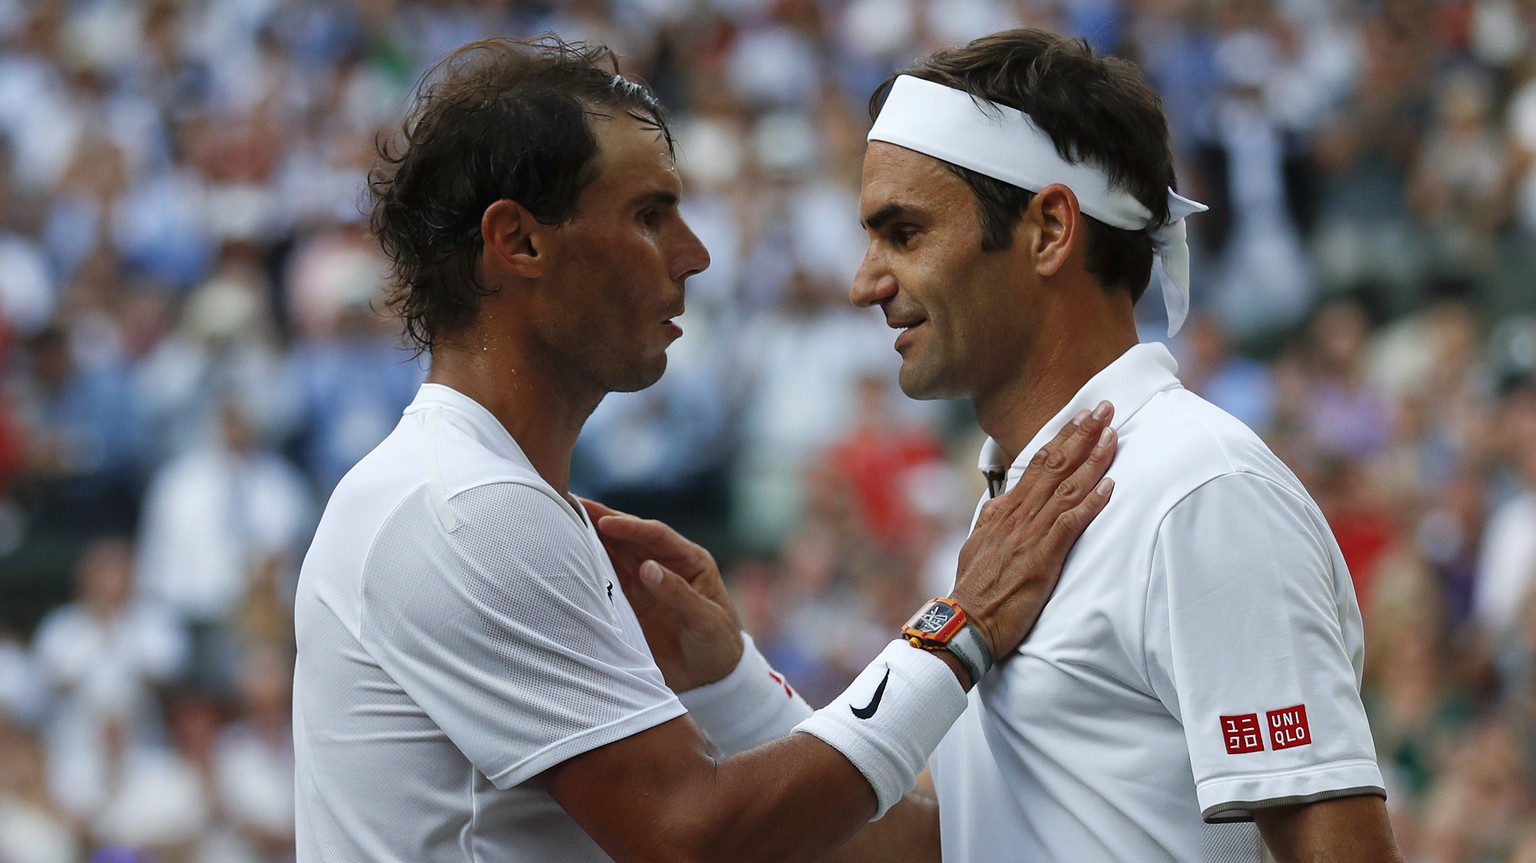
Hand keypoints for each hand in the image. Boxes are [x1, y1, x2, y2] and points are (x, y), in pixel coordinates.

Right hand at [580, 498, 744, 691]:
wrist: (712, 679)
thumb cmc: (718, 644)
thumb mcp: (706, 619)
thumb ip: (678, 593)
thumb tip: (647, 568)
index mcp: (690, 561)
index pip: (656, 535)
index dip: (630, 526)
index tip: (604, 522)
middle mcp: (664, 566)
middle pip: (629, 538)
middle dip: (602, 521)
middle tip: (570, 503)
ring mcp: (644, 585)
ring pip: (614, 555)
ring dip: (590, 541)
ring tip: (561, 523)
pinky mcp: (630, 604)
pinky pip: (607, 581)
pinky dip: (588, 570)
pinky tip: (568, 560)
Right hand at [949, 401, 1117, 661]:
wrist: (965, 621)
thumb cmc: (974, 589)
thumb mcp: (977, 544)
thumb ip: (991, 520)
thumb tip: (1000, 501)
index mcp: (1004, 510)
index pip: (1039, 464)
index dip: (1063, 438)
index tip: (1082, 417)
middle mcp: (1018, 515)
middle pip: (1056, 466)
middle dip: (1082, 434)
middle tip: (1105, 408)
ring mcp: (1030, 534)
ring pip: (1066, 488)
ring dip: (1092, 460)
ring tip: (1112, 435)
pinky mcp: (1041, 558)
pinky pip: (1070, 523)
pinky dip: (1091, 503)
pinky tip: (1110, 487)